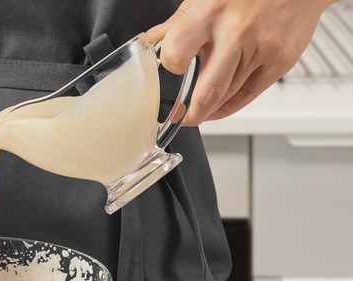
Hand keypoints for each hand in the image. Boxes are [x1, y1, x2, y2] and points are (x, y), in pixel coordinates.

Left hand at [147, 0, 335, 125]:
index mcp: (211, 12)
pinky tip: (219, 106)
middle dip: (191, 113)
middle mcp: (237, 33)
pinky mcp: (280, 62)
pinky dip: (229, 106)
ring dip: (210, 109)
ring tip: (200, 108)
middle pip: (208, 90)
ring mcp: (262, 50)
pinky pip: (248, 95)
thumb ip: (179, 22)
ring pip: (227, 96)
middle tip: (182, 116)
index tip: (170, 69)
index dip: (169, 65)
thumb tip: (152, 41)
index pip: (176, 53)